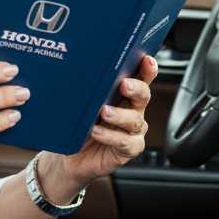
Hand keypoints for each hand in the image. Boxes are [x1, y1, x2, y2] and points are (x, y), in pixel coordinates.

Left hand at [35, 54, 154, 203]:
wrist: (71, 158)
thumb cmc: (79, 126)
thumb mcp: (83, 104)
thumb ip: (88, 90)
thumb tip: (80, 70)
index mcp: (125, 95)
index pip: (140, 78)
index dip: (147, 69)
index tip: (146, 60)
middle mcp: (133, 110)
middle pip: (143, 96)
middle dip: (136, 88)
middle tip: (125, 85)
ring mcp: (132, 131)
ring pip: (135, 119)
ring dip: (120, 114)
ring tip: (104, 112)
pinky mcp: (129, 149)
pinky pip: (125, 142)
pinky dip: (110, 136)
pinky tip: (97, 131)